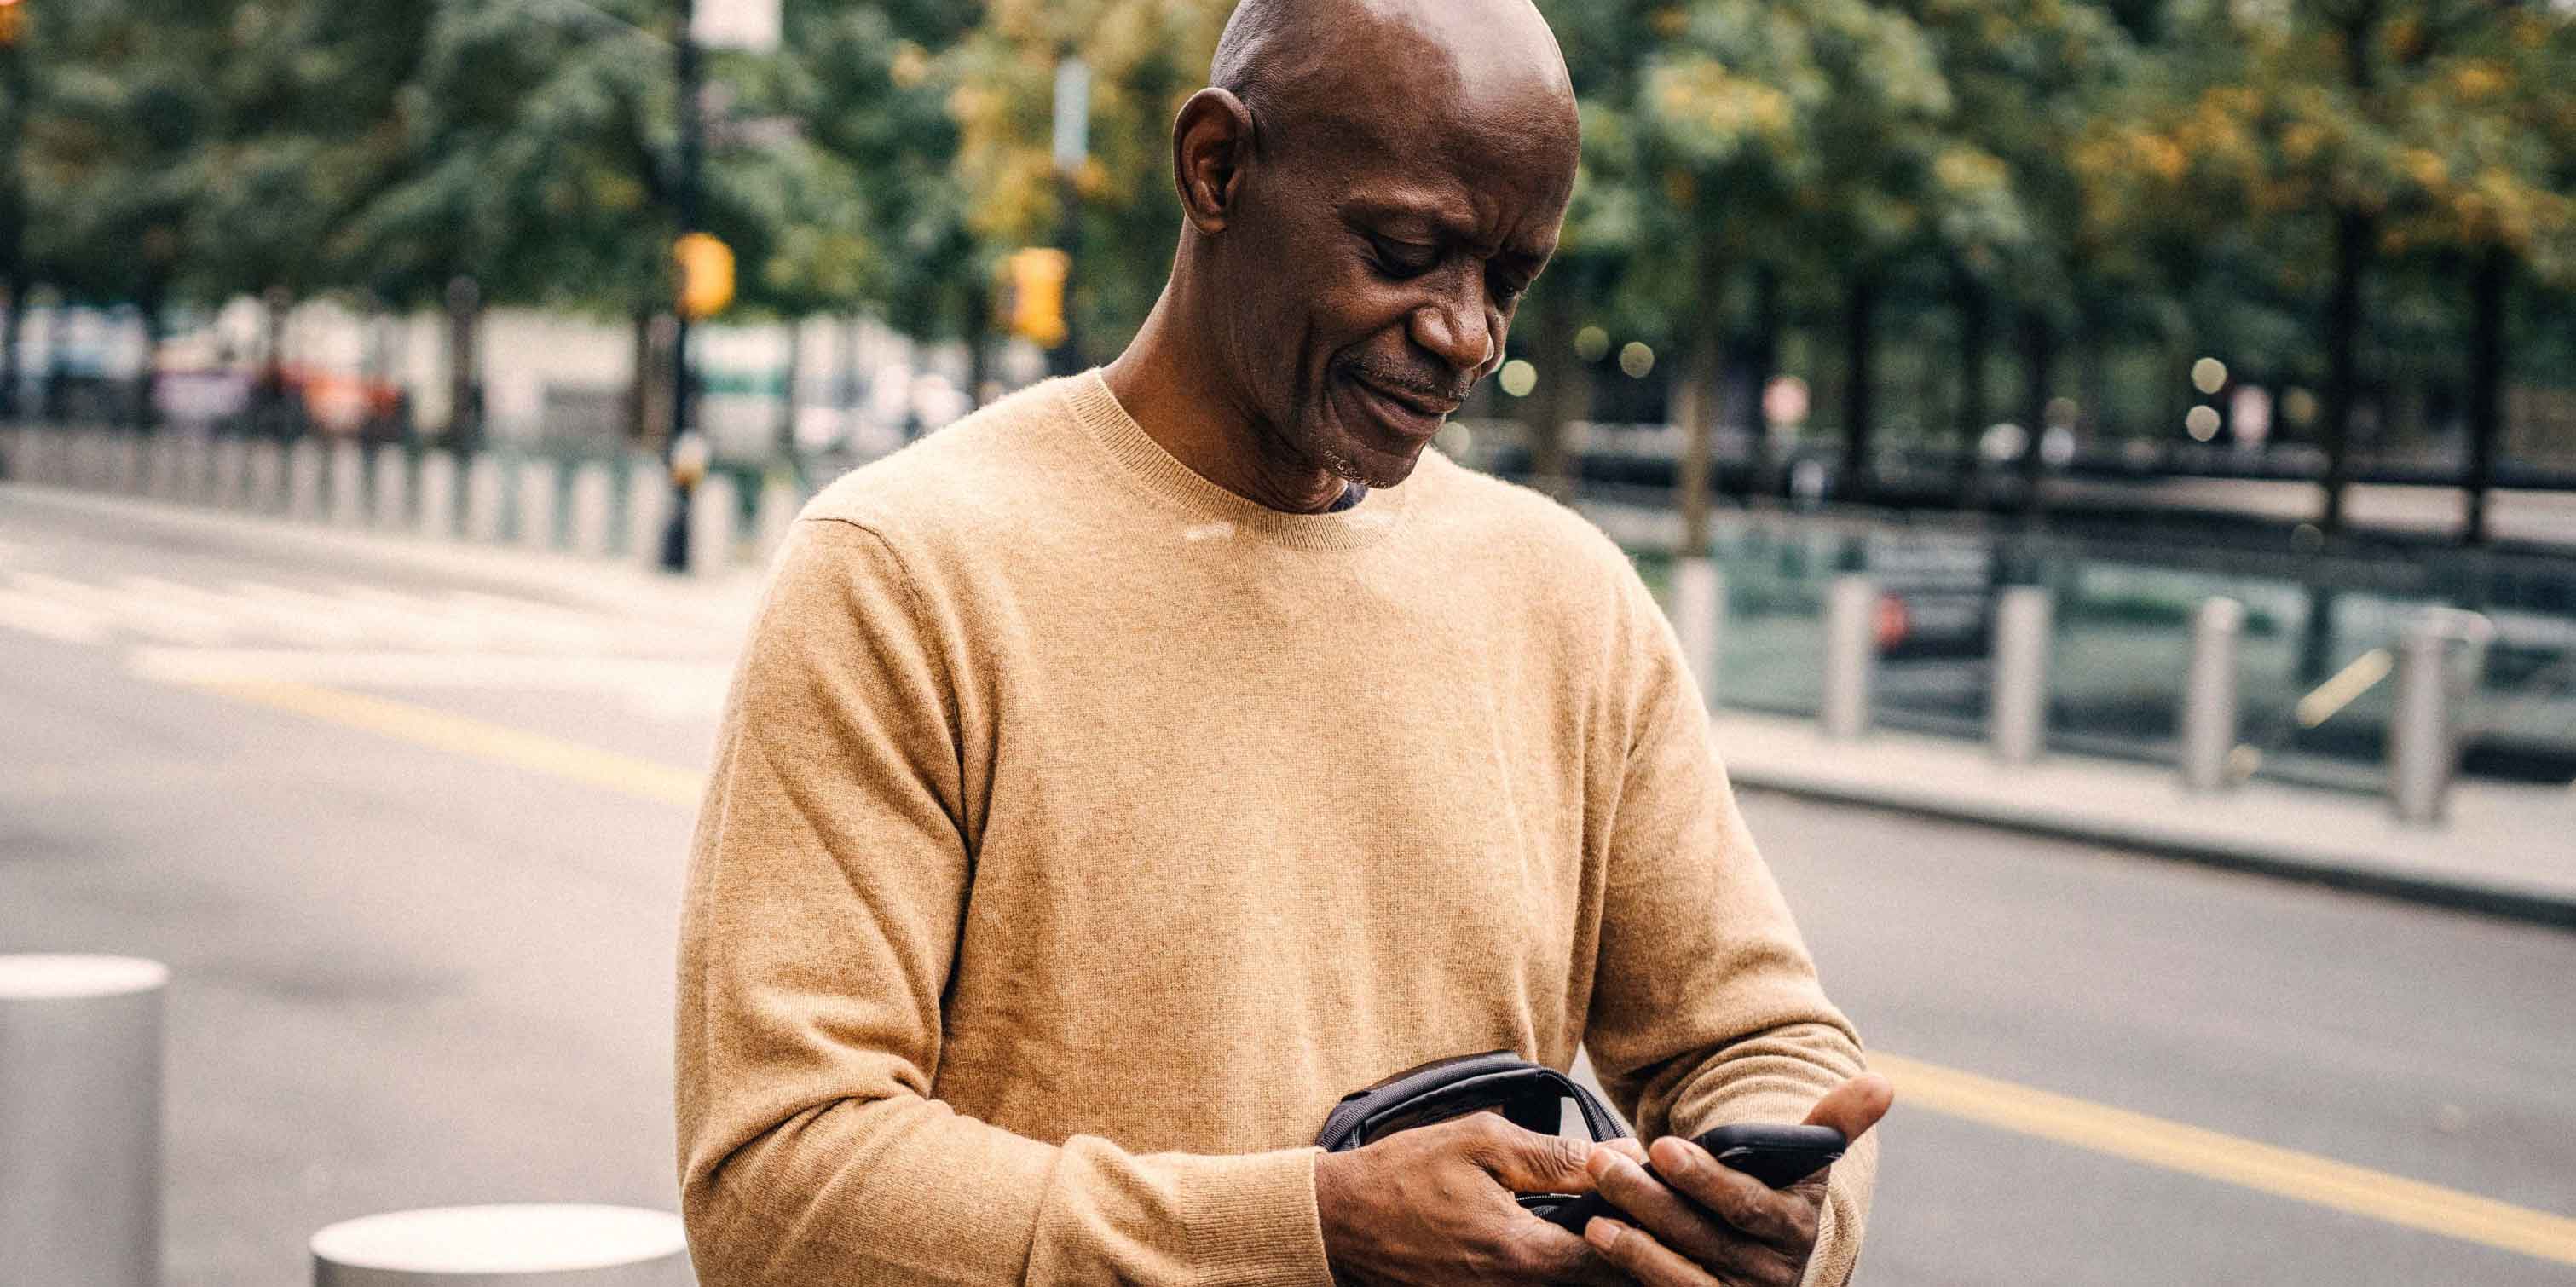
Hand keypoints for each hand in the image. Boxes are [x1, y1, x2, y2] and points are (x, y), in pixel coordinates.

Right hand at [1313, 1110, 1629, 1285]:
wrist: (1336, 1224)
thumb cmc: (1402, 1177)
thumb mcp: (1481, 1143)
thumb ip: (1557, 1157)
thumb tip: (1621, 1158)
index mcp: (1524, 1256)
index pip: (1619, 1259)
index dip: (1650, 1229)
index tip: (1662, 1201)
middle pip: (1603, 1284)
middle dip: (1633, 1251)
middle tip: (1649, 1213)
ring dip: (1600, 1264)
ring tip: (1615, 1225)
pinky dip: (1563, 1270)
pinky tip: (1568, 1242)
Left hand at [1577, 1074, 1893, 1286]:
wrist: (1765, 1262)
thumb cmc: (1774, 1196)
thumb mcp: (1804, 1164)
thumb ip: (1833, 1123)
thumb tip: (1882, 1083)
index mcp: (1796, 1226)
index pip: (1747, 1205)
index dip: (1705, 1178)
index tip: (1662, 1146)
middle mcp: (1772, 1272)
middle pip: (1704, 1236)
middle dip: (1651, 1198)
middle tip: (1601, 1162)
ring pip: (1681, 1272)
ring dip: (1632, 1241)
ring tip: (1594, 1207)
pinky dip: (1632, 1268)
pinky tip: (1601, 1237)